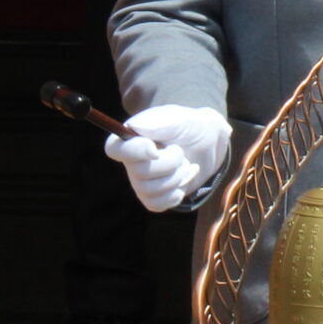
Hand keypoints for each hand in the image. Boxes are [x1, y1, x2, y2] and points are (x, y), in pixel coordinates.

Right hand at [103, 104, 233, 212]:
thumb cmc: (190, 127)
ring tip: (185, 164)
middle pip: (139, 172)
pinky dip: (175, 194)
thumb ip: (161, 122)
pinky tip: (184, 179)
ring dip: (176, 177)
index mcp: (132, 137)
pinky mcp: (153, 197)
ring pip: (150, 190)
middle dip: (169, 163)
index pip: (114, 149)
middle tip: (181, 151)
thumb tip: (136, 127)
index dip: (133, 152)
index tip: (155, 149)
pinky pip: (157, 204)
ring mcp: (141, 181)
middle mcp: (131, 161)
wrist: (209, 144)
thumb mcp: (182, 119)